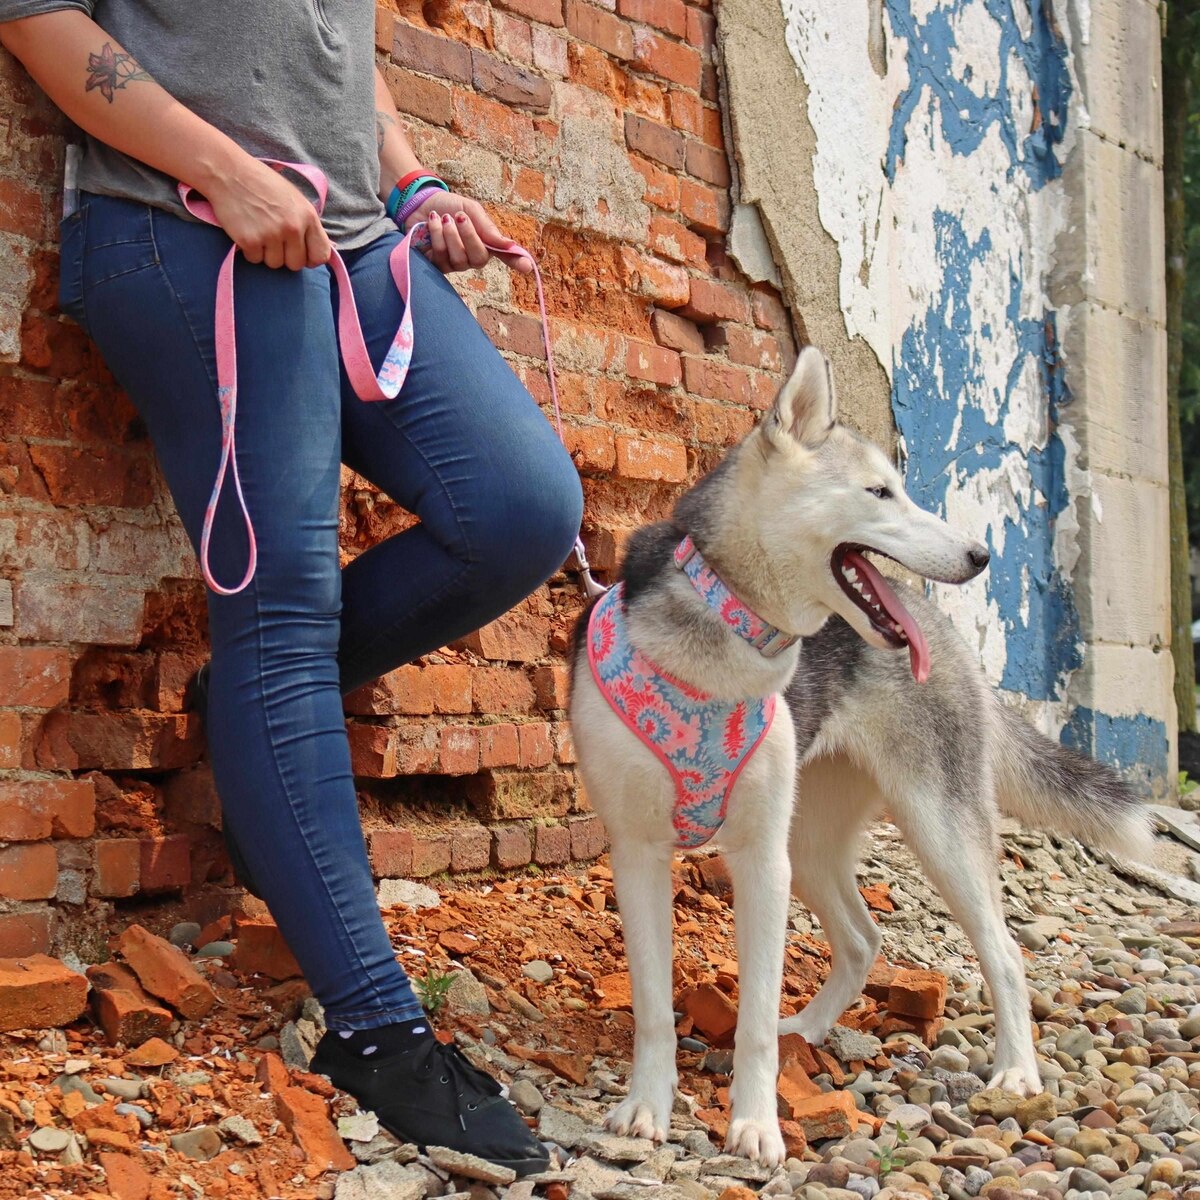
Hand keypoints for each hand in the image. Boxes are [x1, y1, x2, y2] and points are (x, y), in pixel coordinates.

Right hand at [204, 157, 331, 270]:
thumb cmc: (263, 184)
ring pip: (275, 264)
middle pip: (296, 264)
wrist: (229, 172)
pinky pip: (255, 260)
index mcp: (308, 216)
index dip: (311, 258)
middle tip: (273, 239)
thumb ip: (307, 224)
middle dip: (285, 256)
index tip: (301, 254)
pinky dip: (249, 250)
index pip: (321, 255)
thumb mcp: (294, 199)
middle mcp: (293, 227)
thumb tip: (322, 250)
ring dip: (266, 253)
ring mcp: (271, 235)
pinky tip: (246, 231)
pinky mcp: (250, 241)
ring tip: (259, 231)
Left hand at [410, 191, 532, 274]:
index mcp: (486, 243)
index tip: (527, 267)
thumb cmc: (449, 206)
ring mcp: (455, 264)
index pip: (505, 256)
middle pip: (479, 258)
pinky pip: (441, 259)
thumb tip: (510, 245)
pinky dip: (436, 237)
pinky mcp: (437, 266)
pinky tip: (432, 223)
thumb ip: (487, 228)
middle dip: (468, 236)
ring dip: (449, 235)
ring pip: (458, 259)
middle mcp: (473, 258)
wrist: (420, 202)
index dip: (516, 262)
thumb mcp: (470, 210)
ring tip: (442, 218)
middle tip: (458, 216)